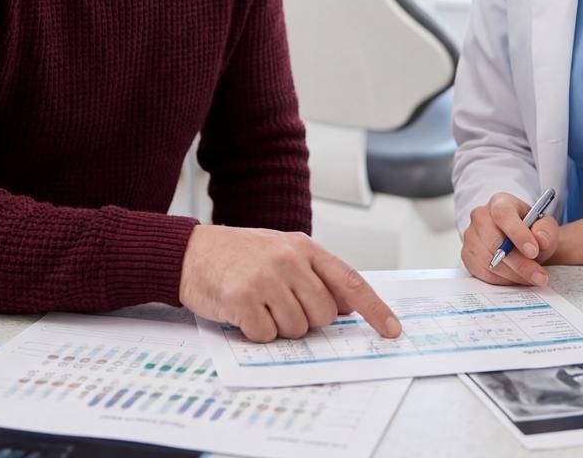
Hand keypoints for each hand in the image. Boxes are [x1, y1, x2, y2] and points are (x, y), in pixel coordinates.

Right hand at [179, 226, 401, 342]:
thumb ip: (315, 275)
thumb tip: (347, 306)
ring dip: (278, 326)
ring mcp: (266, 278)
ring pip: (296, 329)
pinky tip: (242, 312)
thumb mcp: (281, 252)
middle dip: (305, 319)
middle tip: (279, 305)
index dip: (375, 309)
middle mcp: (289, 260)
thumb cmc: (238, 255)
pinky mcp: (243, 299)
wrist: (190, 252)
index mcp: (304, 248)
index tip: (392, 330)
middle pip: (323, 315)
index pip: (350, 282)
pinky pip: (266, 335)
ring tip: (258, 304)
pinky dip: (255, 332)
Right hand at [461, 192, 560, 286]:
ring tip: (533, 278)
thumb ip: (546, 230)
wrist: (520, 241)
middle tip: (540, 276)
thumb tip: (540, 240)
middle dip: (520, 263)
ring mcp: (471, 237)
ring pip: (489, 261)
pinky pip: (483, 273)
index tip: (533, 251)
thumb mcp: (545, 226)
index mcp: (500, 203)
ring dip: (514, 275)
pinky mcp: (467, 256)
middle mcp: (480, 216)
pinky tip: (517, 278)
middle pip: (495, 242)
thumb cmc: (530, 230)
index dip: (517, 233)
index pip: (503, 214)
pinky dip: (503, 280)